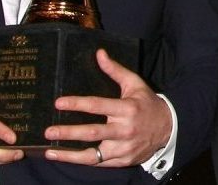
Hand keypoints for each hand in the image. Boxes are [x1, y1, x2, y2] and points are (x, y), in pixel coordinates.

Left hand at [44, 49, 171, 166]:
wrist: (169, 128)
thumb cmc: (147, 103)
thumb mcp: (135, 84)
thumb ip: (115, 70)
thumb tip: (99, 53)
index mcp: (127, 109)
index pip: (98, 105)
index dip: (77, 103)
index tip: (59, 103)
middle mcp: (124, 130)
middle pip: (93, 133)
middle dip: (69, 133)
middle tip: (49, 132)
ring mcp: (124, 149)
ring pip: (93, 155)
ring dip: (70, 155)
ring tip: (50, 152)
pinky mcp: (123, 161)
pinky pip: (99, 163)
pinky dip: (82, 161)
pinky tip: (66, 157)